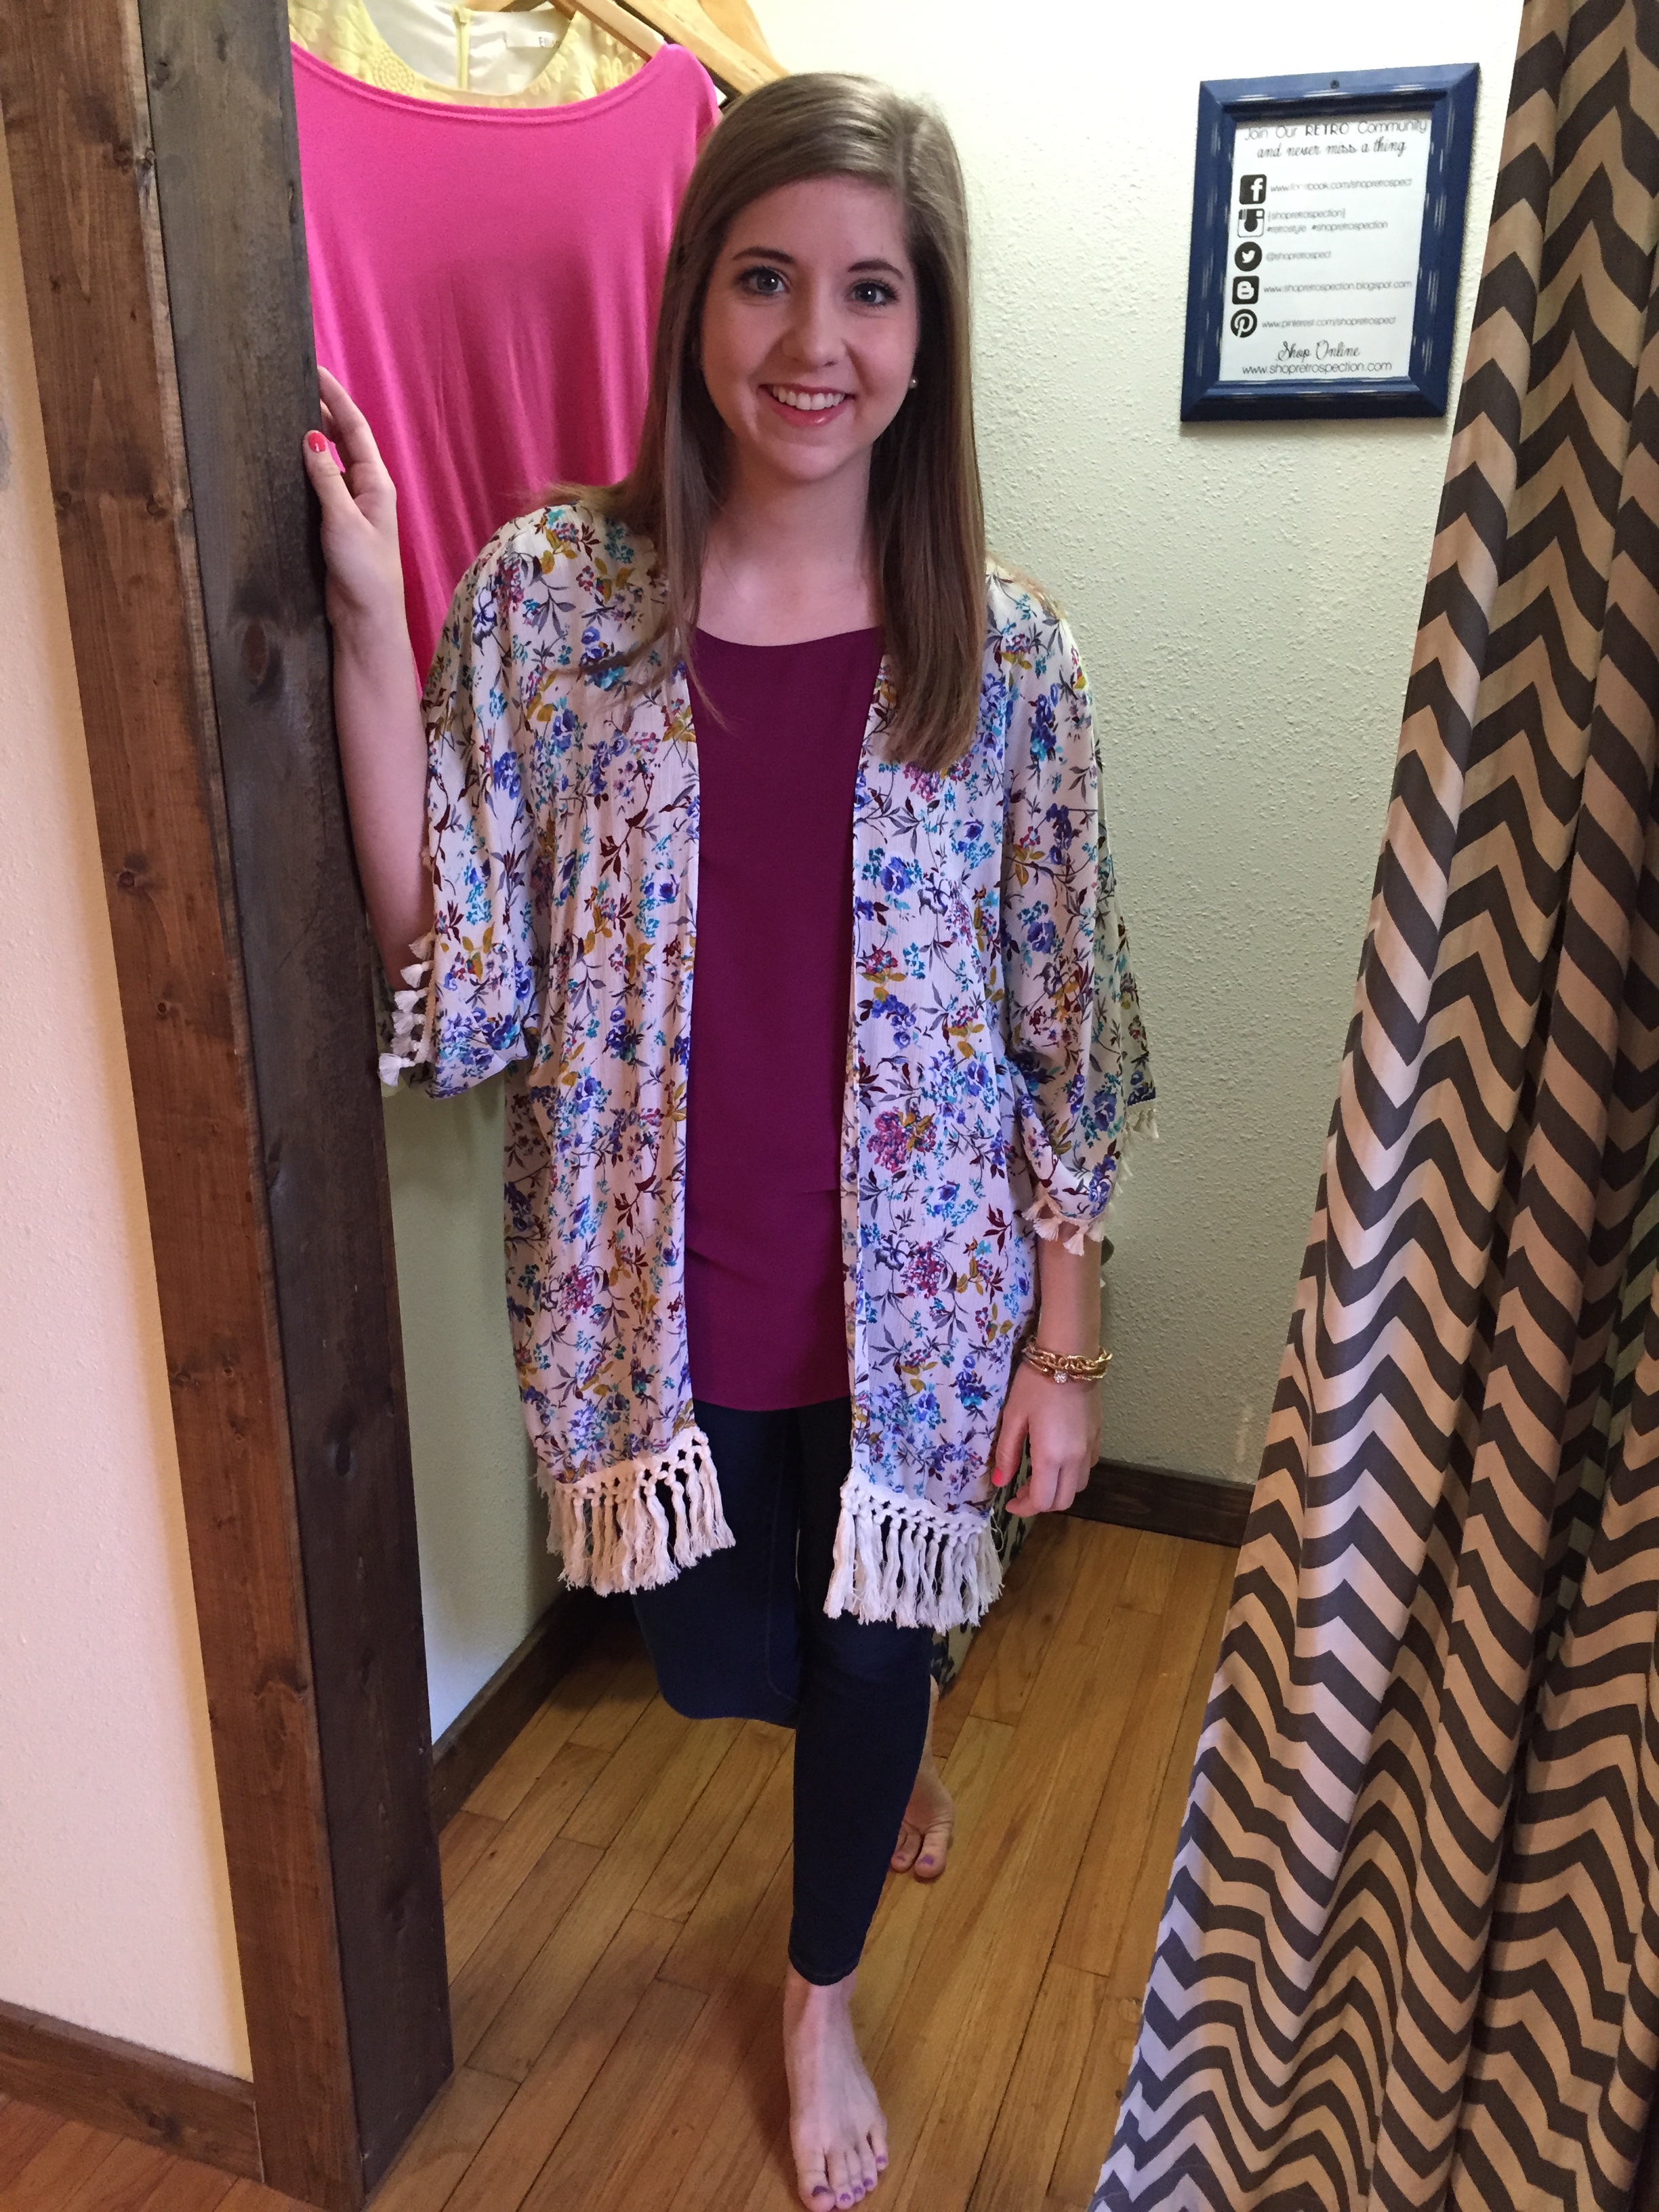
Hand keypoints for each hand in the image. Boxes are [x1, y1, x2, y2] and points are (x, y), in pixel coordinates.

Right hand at [301, 366, 406, 634]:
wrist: (366, 619)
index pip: (354, 429)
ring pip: (331, 462)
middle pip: (344, 440)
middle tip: (296, 383)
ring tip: (287, 410)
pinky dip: (305, 467)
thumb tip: (312, 436)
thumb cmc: (363, 572)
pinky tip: (286, 458)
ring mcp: (351, 507)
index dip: (336, 398)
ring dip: (313, 437)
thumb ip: (327, 478)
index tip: (316, 370)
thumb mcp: (343, 520)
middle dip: (324, 411)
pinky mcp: (335, 524)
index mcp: (376, 483)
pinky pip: (320, 485)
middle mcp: (366, 490)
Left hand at [990, 1358, 1100, 1517]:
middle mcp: (1075, 1458)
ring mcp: (1090, 1448)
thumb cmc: (1035, 1383)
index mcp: (1051, 1456)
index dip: (1024, 1508)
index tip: (1009, 1503)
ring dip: (1058, 1490)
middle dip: (1041, 1504)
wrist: (1069, 1357)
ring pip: (1078, 1486)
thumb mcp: (1013, 1417)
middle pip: (1063, 1501)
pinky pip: (1087, 1468)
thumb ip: (1007, 1453)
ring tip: (1038, 1477)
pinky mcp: (1097, 1436)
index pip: (1042, 1500)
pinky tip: (1058, 1460)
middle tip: (1021, 1492)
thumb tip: (1000, 1482)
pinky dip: (1072, 1475)